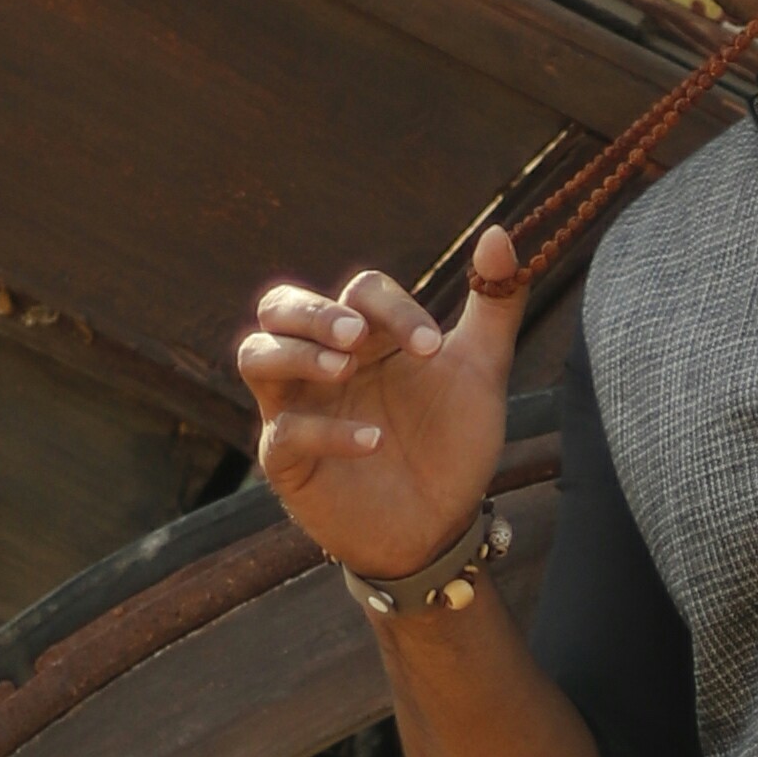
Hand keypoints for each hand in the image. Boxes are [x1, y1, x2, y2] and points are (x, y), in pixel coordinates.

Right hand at [240, 231, 522, 577]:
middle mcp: (321, 361)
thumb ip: (494, 303)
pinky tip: (373, 441)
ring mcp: (296, 407)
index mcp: (365, 334)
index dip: (392, 310)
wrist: (444, 524)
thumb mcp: (483, 371)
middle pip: (280, 306)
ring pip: (255, 355)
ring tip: (344, 369)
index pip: (360, 292)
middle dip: (314, 313)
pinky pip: (283, 432)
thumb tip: (502, 233)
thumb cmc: (453, 442)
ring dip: (296, 354)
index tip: (430, 348)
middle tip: (355, 336)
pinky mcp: (287, 460)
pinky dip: (326, 432)